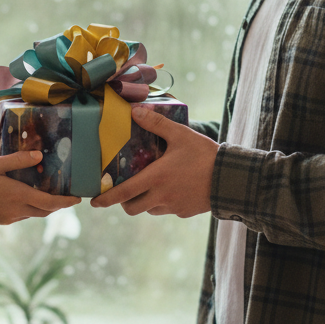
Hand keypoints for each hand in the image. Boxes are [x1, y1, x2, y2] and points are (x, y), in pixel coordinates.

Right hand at [0, 150, 80, 224]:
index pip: (50, 203)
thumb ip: (18, 160)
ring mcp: (10, 218)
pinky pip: (23, 214)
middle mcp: (17, 210)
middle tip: (68, 195)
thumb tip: (39, 155)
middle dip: (58, 205)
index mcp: (18, 196)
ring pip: (35, 213)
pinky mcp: (3, 221)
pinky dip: (31, 207)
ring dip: (45, 206)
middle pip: (46, 211)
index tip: (78, 199)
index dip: (66, 202)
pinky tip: (27, 196)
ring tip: (50, 193)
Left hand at [90, 104, 217, 216]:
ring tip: (150, 187)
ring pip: (149, 210)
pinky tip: (172, 189)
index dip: (106, 199)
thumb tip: (134, 111)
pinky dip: (163, 203)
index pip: (123, 193)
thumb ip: (156, 123)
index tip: (94, 203)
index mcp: (156, 178)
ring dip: (144, 202)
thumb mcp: (180, 135)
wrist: (230, 179)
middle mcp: (161, 196)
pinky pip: (167, 210)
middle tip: (124, 192)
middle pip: (132, 208)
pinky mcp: (184, 212)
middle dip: (124, 202)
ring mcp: (173, 207)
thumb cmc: (205, 155)